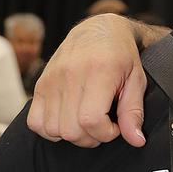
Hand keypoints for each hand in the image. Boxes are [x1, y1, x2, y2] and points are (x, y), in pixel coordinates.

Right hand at [27, 14, 158, 146]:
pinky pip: (35, 122)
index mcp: (98, 71)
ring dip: (72, 135)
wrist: (99, 30)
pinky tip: (69, 121)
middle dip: (91, 137)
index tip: (115, 126)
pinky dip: (51, 130)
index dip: (106, 133)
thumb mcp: (137, 81)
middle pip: (71, 130)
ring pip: (52, 129)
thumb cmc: (122, 56)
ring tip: (87, 122)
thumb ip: (134, 112)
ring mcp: (51, 80)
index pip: (91, 120)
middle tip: (103, 125)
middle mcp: (70, 75)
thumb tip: (137, 141)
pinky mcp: (40, 85)